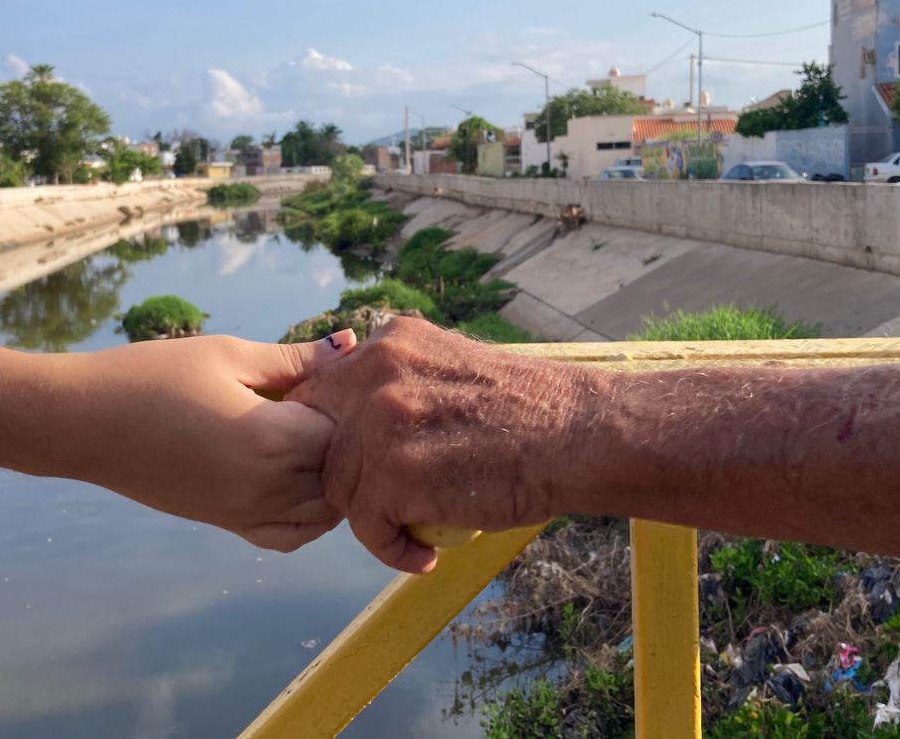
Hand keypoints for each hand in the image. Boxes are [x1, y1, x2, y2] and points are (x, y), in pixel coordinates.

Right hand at [24, 331, 356, 551]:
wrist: (83, 423)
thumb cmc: (151, 376)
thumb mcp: (227, 355)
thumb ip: (294, 358)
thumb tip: (350, 344)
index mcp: (272, 441)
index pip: (345, 430)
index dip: (342, 401)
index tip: (321, 376)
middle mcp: (268, 488)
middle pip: (341, 474)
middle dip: (343, 440)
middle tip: (319, 402)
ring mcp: (248, 513)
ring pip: (325, 512)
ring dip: (332, 479)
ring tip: (309, 436)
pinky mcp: (228, 524)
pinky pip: (290, 535)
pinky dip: (309, 516)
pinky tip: (299, 478)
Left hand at [287, 318, 592, 572]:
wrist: (578, 434)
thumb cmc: (532, 411)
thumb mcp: (454, 367)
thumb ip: (403, 381)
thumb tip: (360, 416)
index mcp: (392, 342)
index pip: (322, 390)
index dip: (330, 435)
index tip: (356, 467)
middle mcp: (377, 371)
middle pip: (320, 441)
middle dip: (343, 479)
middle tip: (379, 505)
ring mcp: (381, 421)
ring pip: (340, 487)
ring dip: (370, 518)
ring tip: (410, 534)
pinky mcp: (394, 474)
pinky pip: (368, 526)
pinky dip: (391, 550)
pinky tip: (423, 557)